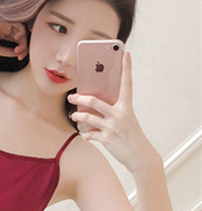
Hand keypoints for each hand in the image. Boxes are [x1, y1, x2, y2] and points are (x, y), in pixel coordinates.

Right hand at [0, 18, 28, 59]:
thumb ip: (8, 51)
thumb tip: (18, 54)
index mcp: (2, 35)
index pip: (16, 41)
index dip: (21, 49)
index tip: (19, 57)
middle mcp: (5, 29)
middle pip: (20, 36)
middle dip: (23, 46)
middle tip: (20, 54)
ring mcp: (5, 24)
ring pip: (21, 30)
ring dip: (23, 40)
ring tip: (19, 48)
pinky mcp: (5, 20)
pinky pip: (18, 24)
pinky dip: (21, 31)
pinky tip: (17, 38)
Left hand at [68, 52, 157, 172]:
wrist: (139, 156)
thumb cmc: (131, 136)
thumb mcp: (126, 120)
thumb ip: (113, 111)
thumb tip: (93, 106)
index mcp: (126, 107)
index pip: (127, 84)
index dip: (126, 68)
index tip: (125, 54)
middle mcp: (119, 115)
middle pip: (94, 102)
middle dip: (80, 98)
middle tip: (71, 97)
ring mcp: (112, 127)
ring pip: (87, 118)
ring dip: (78, 117)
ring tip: (74, 116)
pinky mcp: (106, 139)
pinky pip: (89, 134)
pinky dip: (85, 134)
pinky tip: (85, 134)